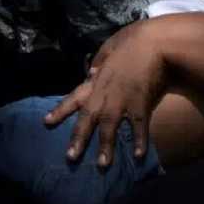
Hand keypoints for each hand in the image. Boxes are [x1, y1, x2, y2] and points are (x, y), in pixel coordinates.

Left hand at [44, 20, 166, 167]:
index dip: (60, 110)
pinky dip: (139, 141)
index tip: (46, 122)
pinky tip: (138, 155)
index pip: (75, 97)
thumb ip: (100, 61)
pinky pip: (139, 126)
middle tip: (70, 157)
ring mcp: (123, 99)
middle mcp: (106, 93)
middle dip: (79, 138)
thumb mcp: (111, 45)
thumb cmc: (135, 39)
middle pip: (89, 118)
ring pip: (110, 127)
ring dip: (106, 146)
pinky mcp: (141, 103)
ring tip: (102, 165)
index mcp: (98, 78)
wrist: (157, 42)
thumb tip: (92, 73)